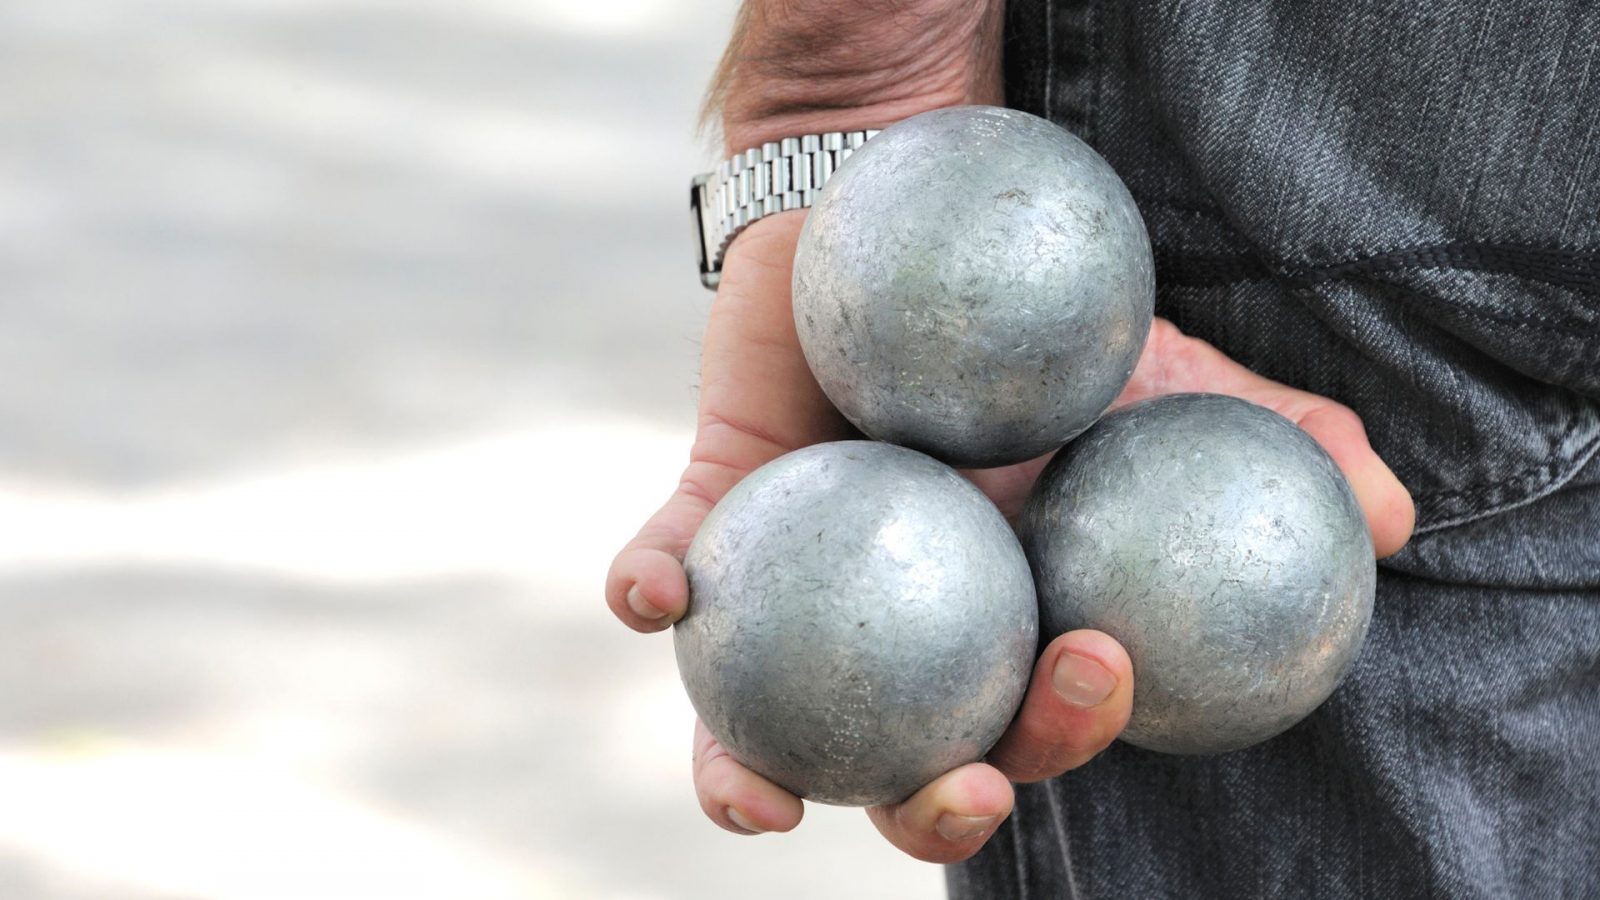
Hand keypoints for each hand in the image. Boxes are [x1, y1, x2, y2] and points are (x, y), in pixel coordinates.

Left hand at [606, 210, 1413, 861]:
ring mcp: (797, 584)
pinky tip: (651, 596)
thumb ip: (1285, 445)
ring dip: (743, 772)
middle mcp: (893, 629)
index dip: (1055, 739)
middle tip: (963, 780)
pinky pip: (669, 560)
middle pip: (902, 762)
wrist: (919, 212)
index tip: (1096, 668)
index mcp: (999, 627)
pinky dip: (649, 583)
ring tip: (752, 801)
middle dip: (932, 807)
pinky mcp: (715, 511)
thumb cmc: (1054, 319)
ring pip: (758, 716)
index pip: (1025, 725)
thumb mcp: (1183, 377)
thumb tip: (1396, 520)